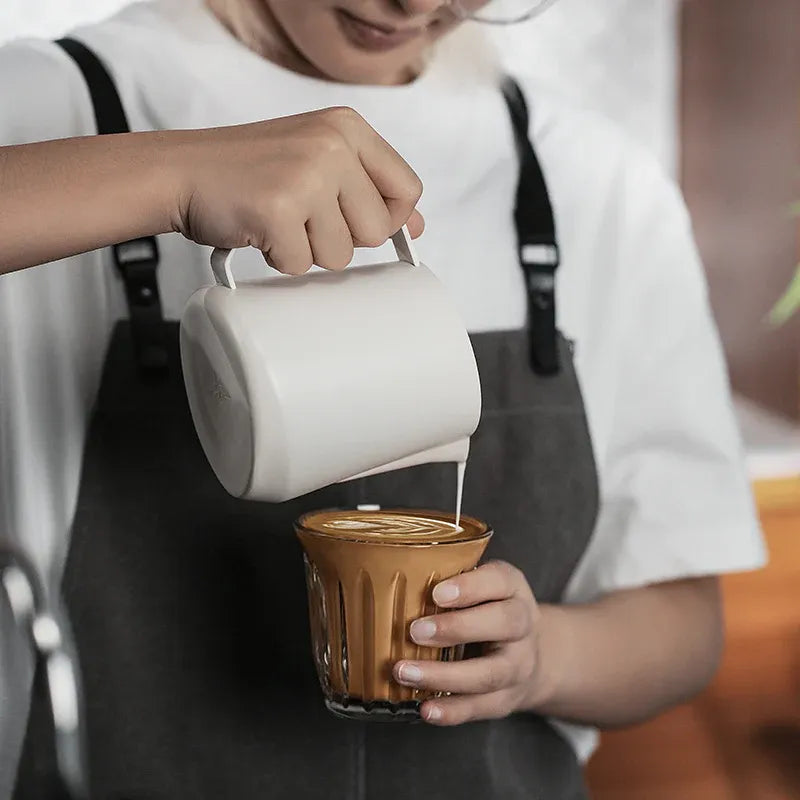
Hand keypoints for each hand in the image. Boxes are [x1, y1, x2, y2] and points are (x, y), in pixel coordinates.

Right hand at [171, 107, 423, 274]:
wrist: (179, 171)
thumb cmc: (247, 170)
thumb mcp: (317, 160)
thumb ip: (369, 188)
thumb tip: (416, 225)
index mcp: (347, 128)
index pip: (408, 189)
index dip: (389, 217)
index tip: (357, 220)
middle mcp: (332, 146)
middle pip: (377, 230)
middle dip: (341, 238)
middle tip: (302, 215)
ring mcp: (306, 177)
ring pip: (341, 255)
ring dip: (308, 250)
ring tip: (277, 220)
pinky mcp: (278, 210)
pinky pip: (300, 266)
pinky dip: (278, 259)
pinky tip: (259, 230)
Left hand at [392, 561, 543, 725]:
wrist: (530, 654)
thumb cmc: (488, 609)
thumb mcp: (480, 584)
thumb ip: (448, 577)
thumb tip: (391, 574)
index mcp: (512, 589)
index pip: (500, 581)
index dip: (470, 587)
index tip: (436, 593)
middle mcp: (523, 626)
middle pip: (503, 624)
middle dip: (457, 629)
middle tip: (414, 631)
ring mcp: (518, 665)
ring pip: (489, 673)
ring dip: (444, 676)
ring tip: (405, 672)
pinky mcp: (506, 699)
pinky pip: (481, 708)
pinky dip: (452, 711)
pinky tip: (426, 709)